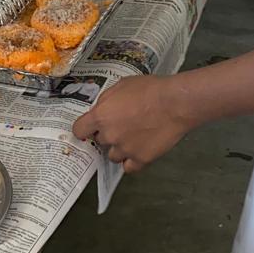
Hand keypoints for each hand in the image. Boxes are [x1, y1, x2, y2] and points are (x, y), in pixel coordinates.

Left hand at [72, 75, 189, 172]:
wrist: (174, 103)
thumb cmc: (149, 89)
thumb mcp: (121, 85)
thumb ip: (107, 100)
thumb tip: (101, 109)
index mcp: (101, 116)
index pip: (79, 129)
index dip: (84, 128)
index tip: (90, 127)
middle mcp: (109, 136)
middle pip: (100, 141)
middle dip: (108, 134)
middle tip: (122, 125)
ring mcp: (125, 150)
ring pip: (113, 156)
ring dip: (119, 148)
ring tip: (133, 137)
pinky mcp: (141, 160)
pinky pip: (129, 167)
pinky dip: (131, 161)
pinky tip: (138, 150)